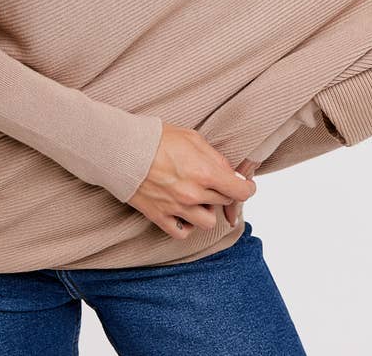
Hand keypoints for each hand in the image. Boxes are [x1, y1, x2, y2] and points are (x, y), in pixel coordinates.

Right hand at [127, 122, 257, 239]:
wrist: (124, 150)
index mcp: (205, 172)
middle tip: (216, 183)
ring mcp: (176, 208)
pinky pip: (183, 233)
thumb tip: (230, 173)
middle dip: (224, 193)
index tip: (246, 186)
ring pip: (207, 222)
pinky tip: (185, 213)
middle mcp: (193, 194)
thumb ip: (215, 158)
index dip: (248, 189)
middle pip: (224, 203)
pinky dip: (188, 226)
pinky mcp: (159, 217)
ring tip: (199, 198)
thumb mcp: (193, 138)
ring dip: (208, 210)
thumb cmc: (157, 139)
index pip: (240, 192)